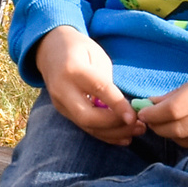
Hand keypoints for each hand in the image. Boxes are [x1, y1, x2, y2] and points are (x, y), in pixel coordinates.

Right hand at [34, 26, 142, 144]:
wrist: (49, 50)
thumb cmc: (79, 49)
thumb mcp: (96, 56)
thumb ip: (107, 81)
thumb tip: (124, 108)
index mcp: (73, 70)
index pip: (98, 90)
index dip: (117, 105)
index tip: (134, 117)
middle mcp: (62, 89)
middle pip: (87, 117)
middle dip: (115, 125)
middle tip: (138, 125)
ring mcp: (60, 103)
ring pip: (87, 126)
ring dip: (114, 133)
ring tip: (137, 131)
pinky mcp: (63, 112)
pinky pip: (85, 127)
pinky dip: (105, 135)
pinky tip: (124, 137)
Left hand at [138, 62, 187, 147]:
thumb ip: (183, 90)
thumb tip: (152, 103)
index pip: (173, 109)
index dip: (152, 115)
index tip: (143, 113)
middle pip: (176, 128)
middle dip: (158, 127)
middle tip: (150, 121)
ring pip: (186, 141)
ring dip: (170, 135)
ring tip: (166, 125)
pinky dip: (187, 140)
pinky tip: (185, 131)